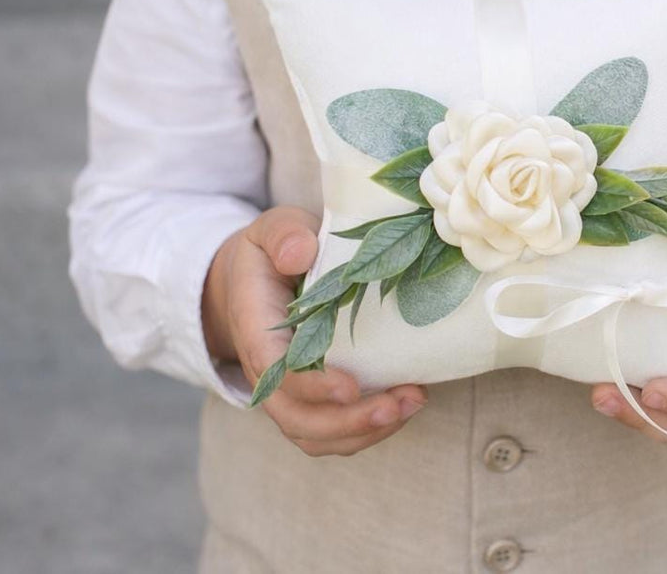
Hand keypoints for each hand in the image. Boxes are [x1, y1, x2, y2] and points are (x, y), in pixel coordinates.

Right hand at [203, 206, 428, 456]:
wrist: (255, 279)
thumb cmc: (271, 254)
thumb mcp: (272, 230)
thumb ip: (283, 235)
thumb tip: (301, 254)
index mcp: (256, 329)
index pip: (276, 371)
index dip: (313, 387)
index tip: (352, 388)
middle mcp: (266, 373)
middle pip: (296, 418)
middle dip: (348, 422)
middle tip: (398, 403)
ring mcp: (288, 393)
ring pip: (316, 435)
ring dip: (365, 431)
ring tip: (411, 403)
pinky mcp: (312, 400)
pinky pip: (333, 433)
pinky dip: (369, 430)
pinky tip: (405, 405)